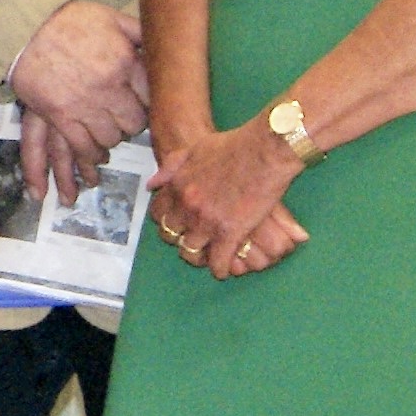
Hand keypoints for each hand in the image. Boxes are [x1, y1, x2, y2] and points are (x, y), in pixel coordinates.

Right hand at [8, 0, 150, 199]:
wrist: (27, 29)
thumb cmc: (70, 21)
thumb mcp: (112, 18)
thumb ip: (139, 32)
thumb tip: (163, 41)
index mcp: (125, 63)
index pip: (152, 98)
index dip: (150, 104)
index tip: (144, 104)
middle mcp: (108, 88)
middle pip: (133, 124)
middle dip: (131, 125)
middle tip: (124, 120)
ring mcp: (83, 105)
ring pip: (109, 140)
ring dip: (110, 141)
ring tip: (107, 138)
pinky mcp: (60, 117)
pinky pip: (81, 147)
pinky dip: (88, 157)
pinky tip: (93, 158)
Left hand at [144, 118, 309, 280]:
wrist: (264, 150)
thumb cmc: (234, 146)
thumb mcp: (195, 149)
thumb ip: (171, 167)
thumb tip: (151, 185)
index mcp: (178, 186)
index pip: (159, 214)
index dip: (166, 221)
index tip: (175, 225)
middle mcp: (187, 206)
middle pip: (172, 236)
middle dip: (180, 240)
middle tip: (192, 242)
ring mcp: (207, 222)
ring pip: (192, 252)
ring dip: (199, 256)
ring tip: (207, 256)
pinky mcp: (230, 234)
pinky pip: (218, 263)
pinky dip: (221, 269)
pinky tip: (225, 268)